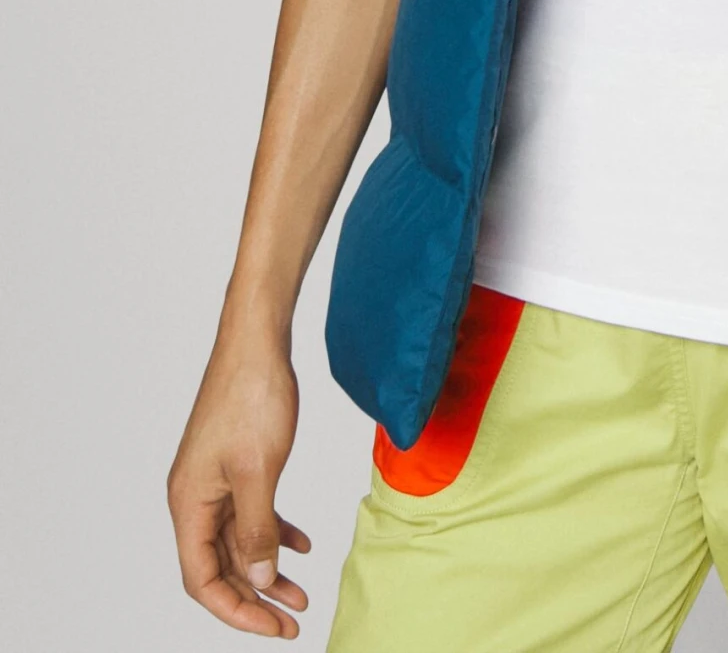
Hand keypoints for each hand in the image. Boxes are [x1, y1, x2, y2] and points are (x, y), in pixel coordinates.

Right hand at [168, 329, 310, 637]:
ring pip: (238, 542)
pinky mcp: (234, 464)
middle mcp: (195, 497)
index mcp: (189, 503)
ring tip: (302, 592)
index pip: (202, 579)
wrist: (257, 340)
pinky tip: (302, 544)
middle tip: (295, 618)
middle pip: (220, 566)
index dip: (236, 610)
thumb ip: (257, 531)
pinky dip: (275, 531)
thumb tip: (258, 582)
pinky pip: (250, 512)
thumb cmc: (251, 395)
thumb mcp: (260, 471)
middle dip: (256, 597)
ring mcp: (214, 480)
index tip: (274, 626)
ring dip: (268, 569)